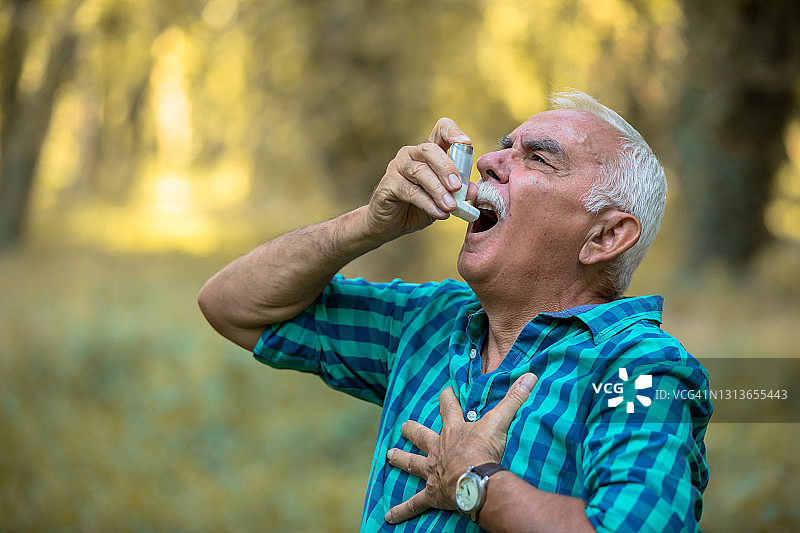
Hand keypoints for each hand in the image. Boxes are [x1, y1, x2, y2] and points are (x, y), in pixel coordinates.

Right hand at [365, 117, 478, 240]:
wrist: (389, 225)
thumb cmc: (418, 207)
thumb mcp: (443, 199)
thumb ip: (458, 193)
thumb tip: (473, 190)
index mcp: (428, 153)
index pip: (440, 130)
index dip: (453, 132)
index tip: (466, 144)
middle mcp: (411, 154)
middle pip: (429, 149)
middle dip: (446, 167)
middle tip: (457, 187)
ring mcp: (397, 167)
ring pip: (419, 172)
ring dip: (438, 190)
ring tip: (451, 206)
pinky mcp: (387, 184)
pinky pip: (409, 191)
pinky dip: (427, 203)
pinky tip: (439, 213)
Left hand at [384, 373, 537, 523]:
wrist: (475, 479)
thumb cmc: (485, 450)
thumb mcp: (500, 421)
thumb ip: (514, 399)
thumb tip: (530, 376)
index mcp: (453, 430)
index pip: (447, 407)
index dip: (446, 398)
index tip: (444, 391)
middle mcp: (437, 448)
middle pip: (421, 435)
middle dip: (412, 430)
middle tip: (403, 427)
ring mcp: (432, 471)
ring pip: (411, 463)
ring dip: (400, 459)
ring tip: (389, 456)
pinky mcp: (432, 493)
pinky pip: (414, 503)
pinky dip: (402, 510)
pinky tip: (388, 517)